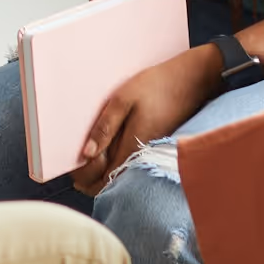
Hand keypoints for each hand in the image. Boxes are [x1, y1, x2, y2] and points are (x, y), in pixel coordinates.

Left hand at [70, 44, 220, 194]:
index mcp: (132, 148)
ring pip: (121, 174)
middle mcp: (142, 157)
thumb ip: (104, 127)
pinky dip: (115, 162)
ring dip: (102, 171)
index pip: (105, 181)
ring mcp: (149, 154)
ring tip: (88, 155)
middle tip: (76, 164)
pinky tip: (107, 148)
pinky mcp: (153, 147)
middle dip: (90, 179)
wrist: (191, 81)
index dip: (85, 178)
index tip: (72, 167)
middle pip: (112, 182)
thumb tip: (87, 154)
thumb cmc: (156, 86)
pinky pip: (131, 163)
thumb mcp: (122, 100)